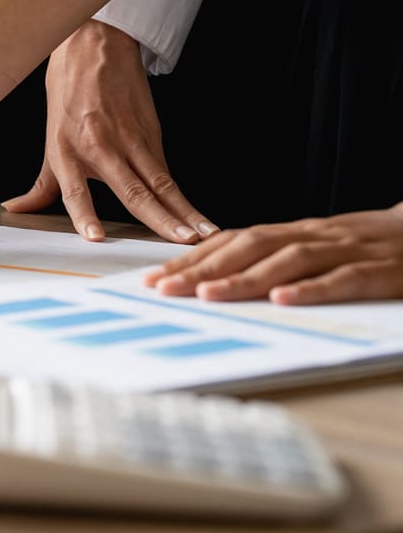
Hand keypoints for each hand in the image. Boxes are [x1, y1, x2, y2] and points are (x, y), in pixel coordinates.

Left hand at [3, 20, 212, 244]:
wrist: (95, 46)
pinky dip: (182, 195)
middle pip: (132, 190)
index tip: (96, 237)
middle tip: (179, 243)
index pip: (74, 190)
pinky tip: (196, 215)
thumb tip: (16, 209)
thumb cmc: (69, 91)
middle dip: (159, 220)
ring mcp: (129, 140)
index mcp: (67, 152)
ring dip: (183, 211)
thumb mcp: (49, 138)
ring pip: (160, 182)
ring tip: (200, 234)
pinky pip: (166, 170)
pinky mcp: (151, 132)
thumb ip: (41, 184)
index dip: (84, 214)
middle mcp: (100, 148)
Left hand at [144, 206, 402, 304]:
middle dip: (202, 268)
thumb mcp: (316, 249)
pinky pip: (340, 279)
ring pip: (287, 260)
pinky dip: (310, 289)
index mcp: (293, 233)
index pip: (232, 242)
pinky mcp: (377, 271)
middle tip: (164, 289)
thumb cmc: (367, 247)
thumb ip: (274, 260)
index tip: (154, 278)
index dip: (192, 258)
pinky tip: (282, 300)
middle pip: (249, 247)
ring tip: (207, 295)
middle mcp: (312, 236)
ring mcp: (345, 250)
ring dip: (244, 277)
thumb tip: (216, 278)